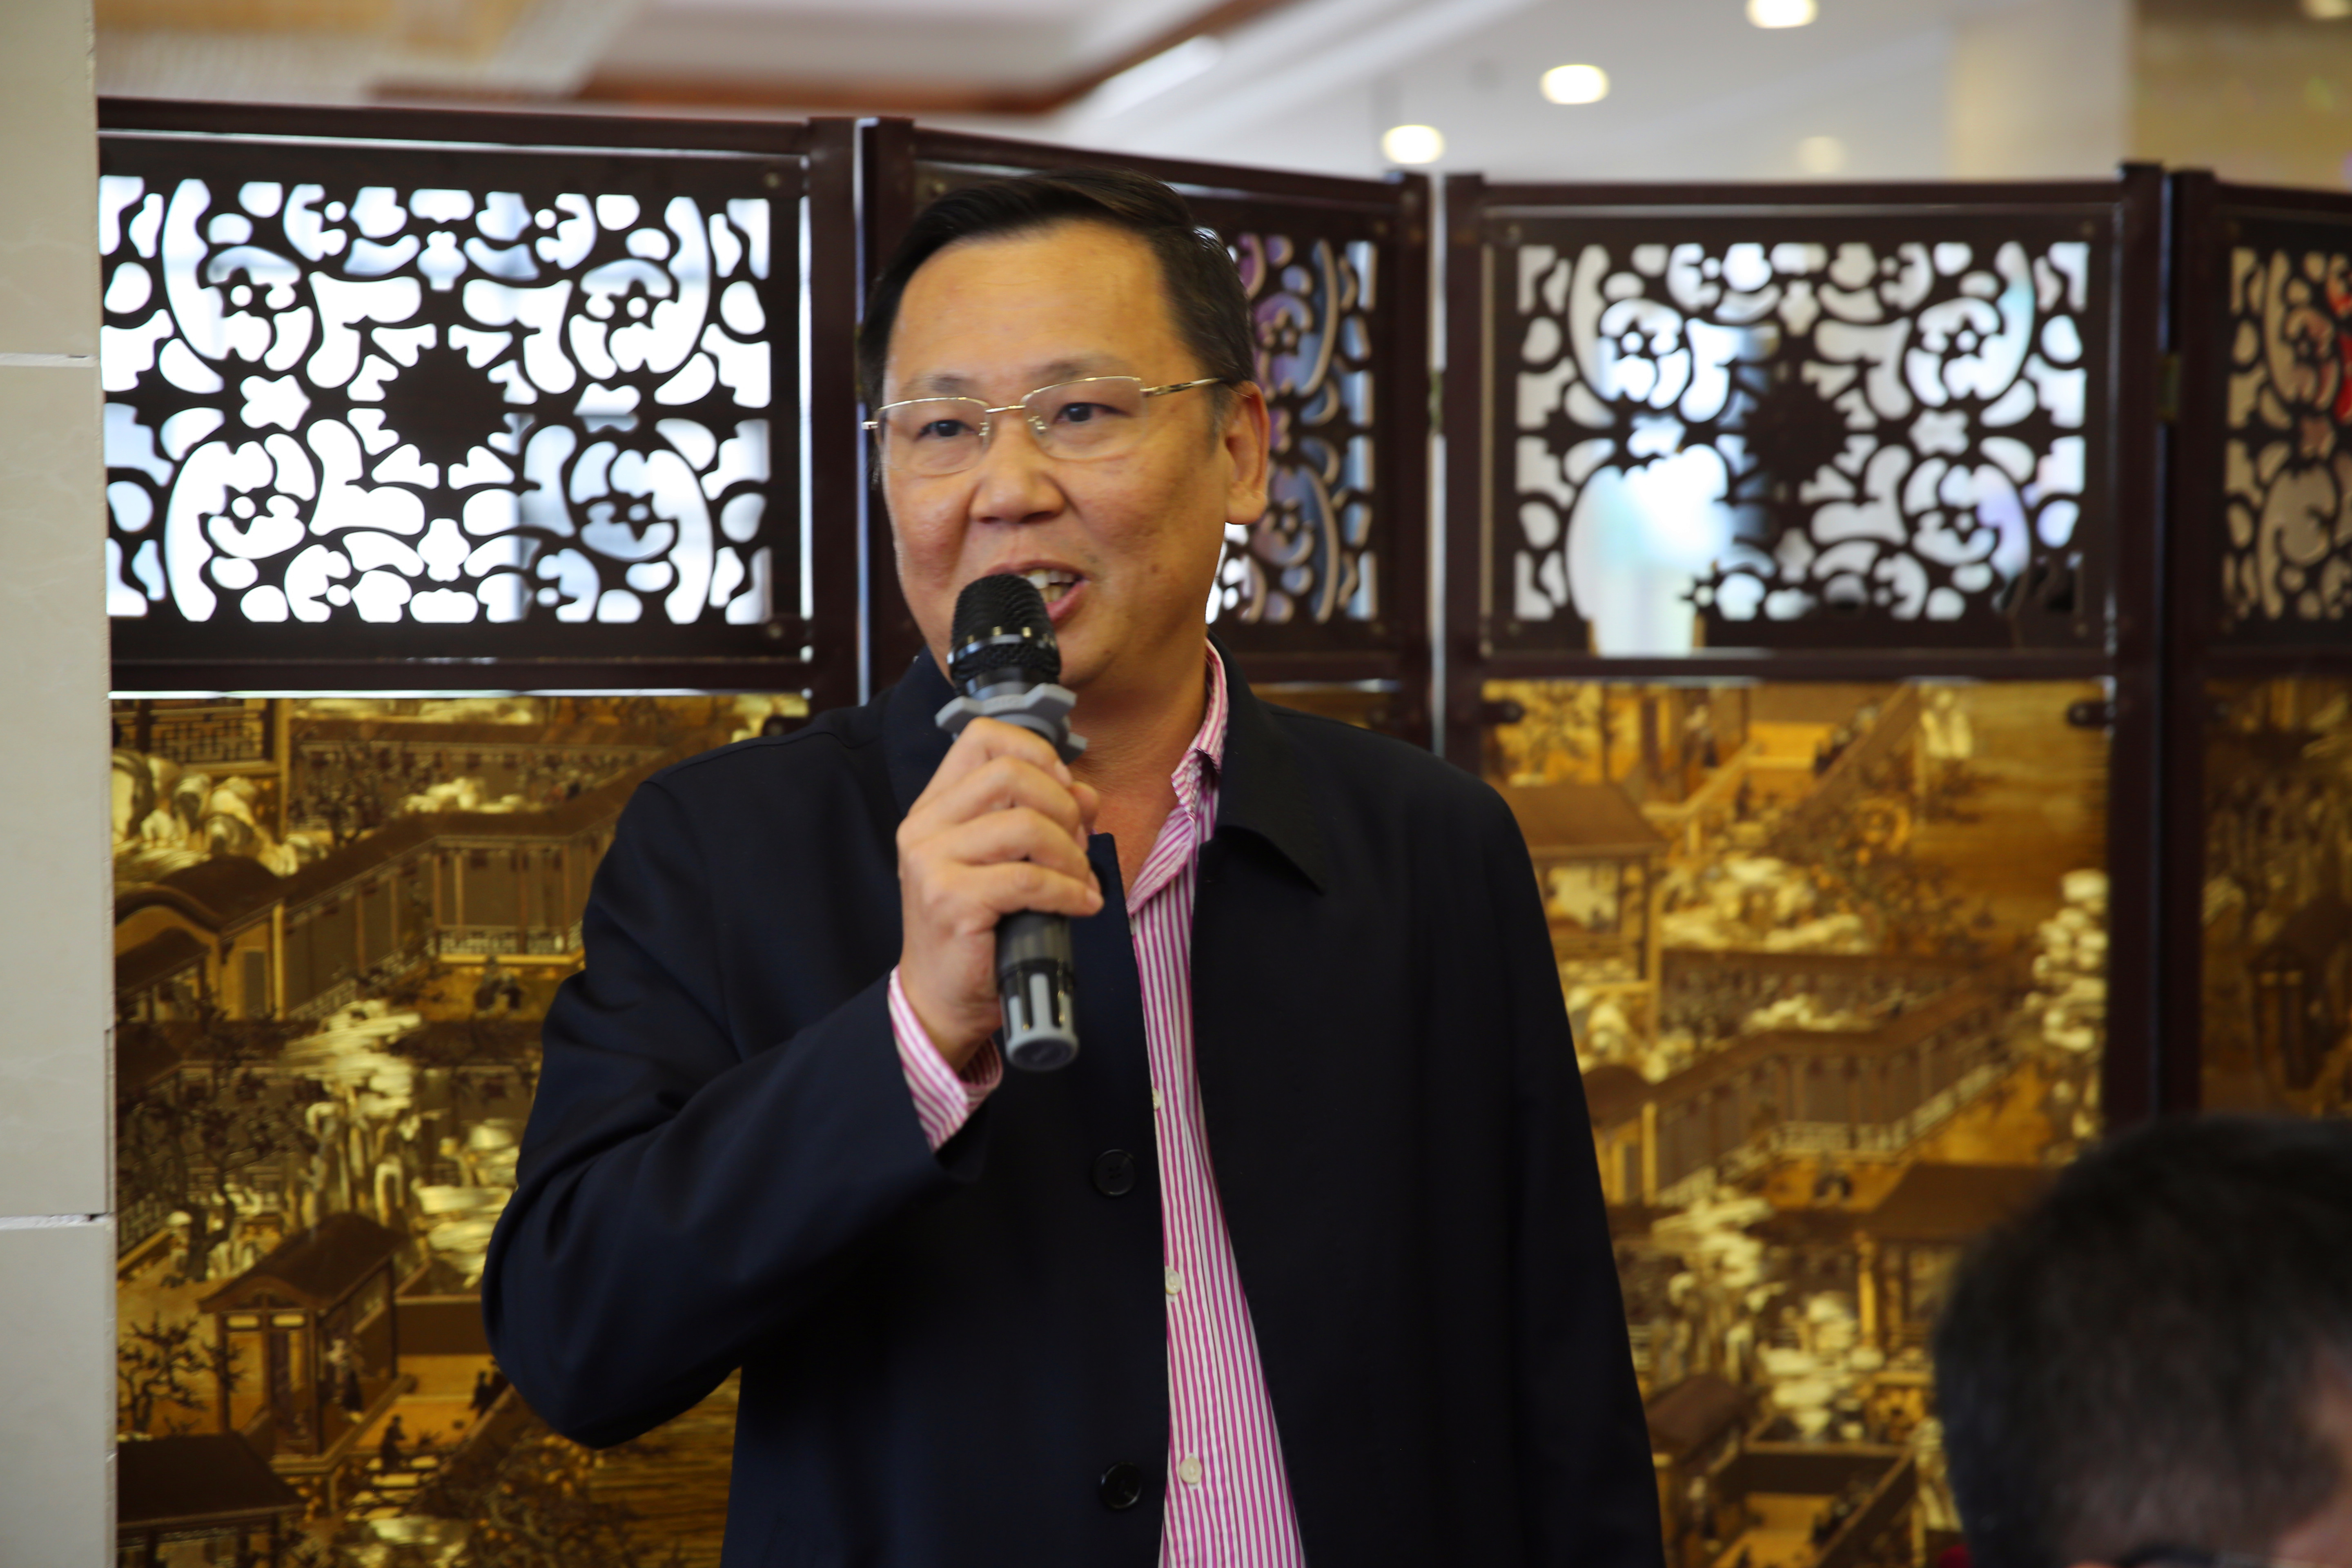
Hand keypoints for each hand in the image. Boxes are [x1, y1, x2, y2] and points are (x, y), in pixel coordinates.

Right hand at [897, 718, 1101, 1068]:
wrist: (941, 998)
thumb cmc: (977, 930)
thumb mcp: (1007, 861)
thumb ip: (1041, 818)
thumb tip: (1085, 793)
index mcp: (935, 807)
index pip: (983, 737)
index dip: (1036, 753)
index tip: (1064, 788)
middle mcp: (925, 827)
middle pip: (1010, 773)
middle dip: (1061, 805)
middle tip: (1077, 843)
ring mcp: (932, 863)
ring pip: (1025, 824)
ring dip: (1070, 853)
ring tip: (1079, 881)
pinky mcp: (951, 900)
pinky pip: (1030, 878)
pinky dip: (1069, 890)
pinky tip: (1081, 905)